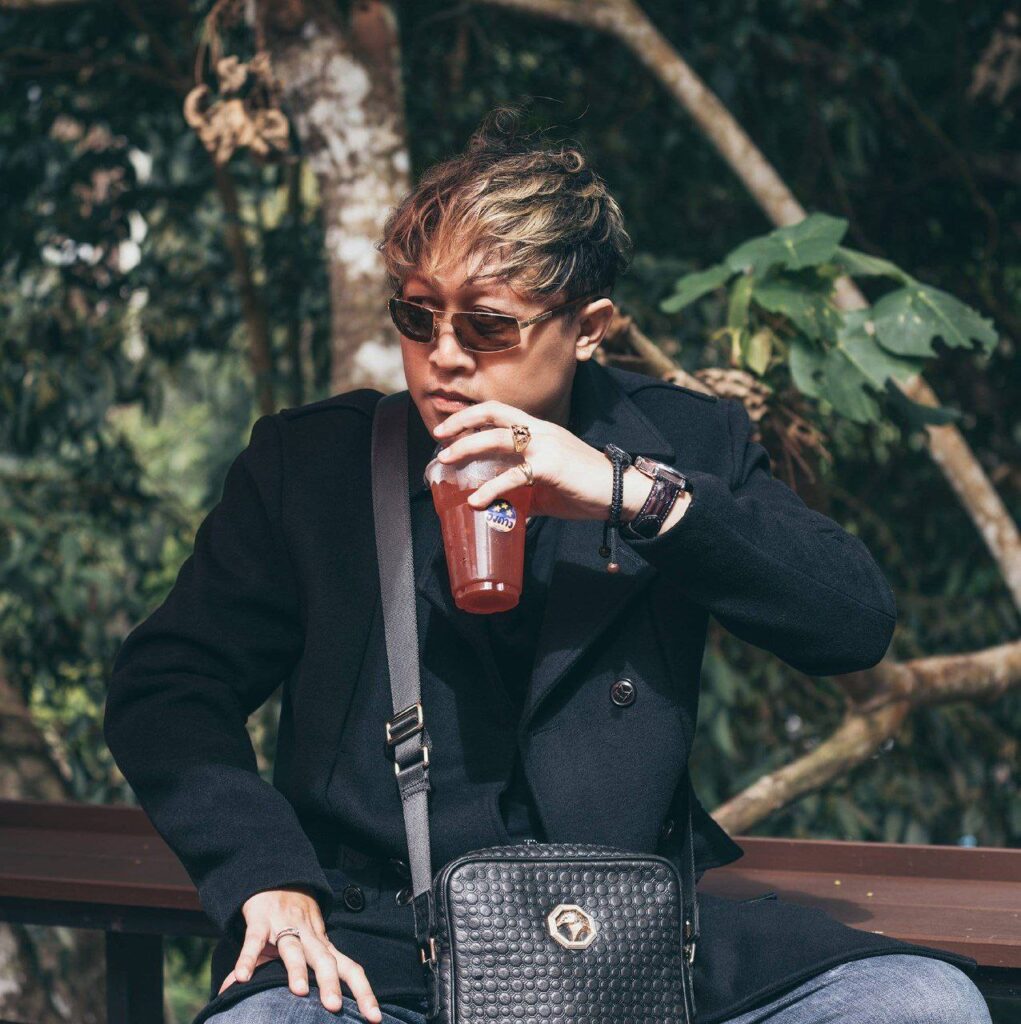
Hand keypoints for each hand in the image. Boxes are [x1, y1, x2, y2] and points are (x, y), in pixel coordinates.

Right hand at [220, 886, 381, 1021]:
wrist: (277, 879)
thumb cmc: (293, 921)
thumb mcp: (299, 948)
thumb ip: (294, 978)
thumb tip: (280, 1007)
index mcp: (324, 947)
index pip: (350, 969)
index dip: (364, 992)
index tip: (375, 1018)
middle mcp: (309, 938)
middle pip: (324, 960)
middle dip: (330, 982)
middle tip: (335, 1007)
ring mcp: (285, 928)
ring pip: (294, 949)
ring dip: (297, 968)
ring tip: (300, 991)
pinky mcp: (260, 922)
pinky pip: (254, 941)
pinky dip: (248, 958)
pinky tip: (243, 978)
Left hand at [431, 399, 621, 520]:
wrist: (621, 492)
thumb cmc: (585, 488)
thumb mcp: (548, 485)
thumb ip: (524, 491)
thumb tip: (503, 510)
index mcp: (540, 430)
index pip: (500, 412)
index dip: (471, 416)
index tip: (449, 429)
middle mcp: (541, 431)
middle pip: (494, 413)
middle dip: (462, 421)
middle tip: (439, 437)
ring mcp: (546, 446)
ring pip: (498, 438)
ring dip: (468, 446)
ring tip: (448, 460)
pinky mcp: (551, 467)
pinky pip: (514, 476)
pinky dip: (491, 488)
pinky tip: (478, 500)